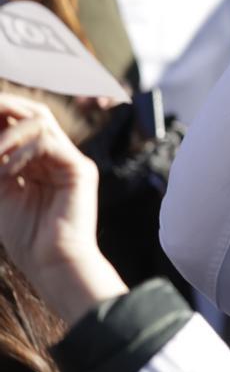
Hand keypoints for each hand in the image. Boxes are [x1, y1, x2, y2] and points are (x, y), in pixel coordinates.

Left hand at [0, 94, 125, 324]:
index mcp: (42, 162)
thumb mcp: (2, 191)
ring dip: (9, 135)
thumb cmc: (26, 236)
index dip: (3, 114)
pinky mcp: (80, 169)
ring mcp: (72, 160)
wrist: (52, 263)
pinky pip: (48, 144)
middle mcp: (60, 156)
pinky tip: (8, 170)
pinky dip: (22, 153)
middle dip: (7, 108)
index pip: (24, 124)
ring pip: (41, 123)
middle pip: (37, 114)